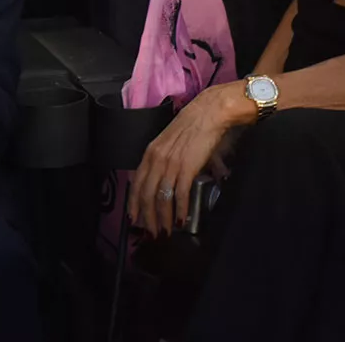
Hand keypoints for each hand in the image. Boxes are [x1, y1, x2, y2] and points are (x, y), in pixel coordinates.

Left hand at [127, 84, 240, 237]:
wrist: (210, 112)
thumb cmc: (193, 125)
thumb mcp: (171, 143)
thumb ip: (166, 161)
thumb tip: (168, 180)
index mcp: (151, 152)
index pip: (136, 183)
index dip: (134, 204)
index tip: (134, 218)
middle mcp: (157, 159)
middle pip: (146, 195)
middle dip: (147, 217)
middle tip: (151, 232)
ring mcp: (171, 164)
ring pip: (161, 198)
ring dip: (163, 218)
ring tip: (166, 231)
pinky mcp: (187, 168)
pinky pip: (179, 195)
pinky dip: (179, 210)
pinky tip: (181, 220)